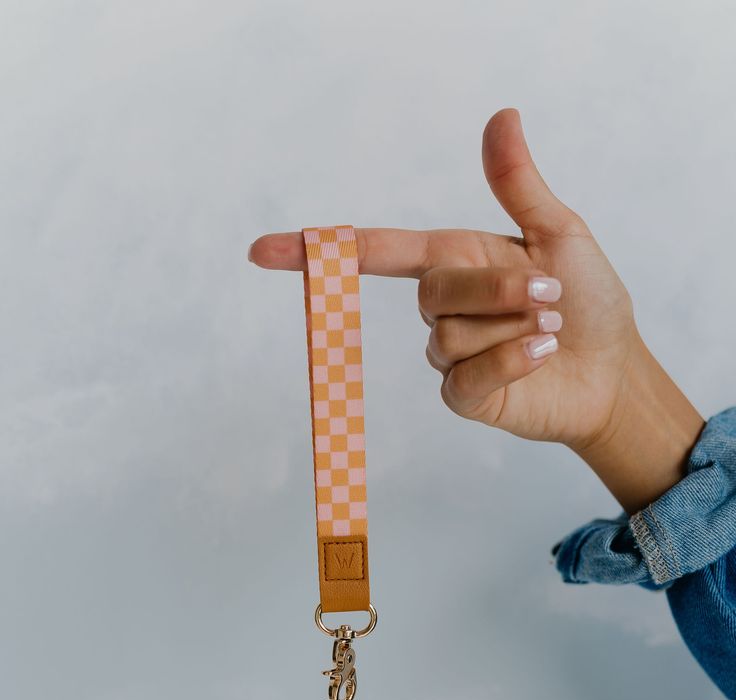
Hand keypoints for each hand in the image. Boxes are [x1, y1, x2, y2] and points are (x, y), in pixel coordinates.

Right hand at [249, 107, 704, 512]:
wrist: (613, 370)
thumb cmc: (588, 300)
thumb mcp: (559, 234)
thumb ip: (518, 185)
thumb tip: (501, 117)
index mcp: (456, 259)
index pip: (378, 252)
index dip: (321, 252)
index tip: (263, 251)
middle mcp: (444, 306)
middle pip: (433, 291)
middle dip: (496, 290)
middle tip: (550, 294)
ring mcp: (448, 355)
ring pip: (448, 336)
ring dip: (511, 327)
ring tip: (550, 328)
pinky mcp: (463, 396)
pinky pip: (466, 376)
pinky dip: (510, 360)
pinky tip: (541, 354)